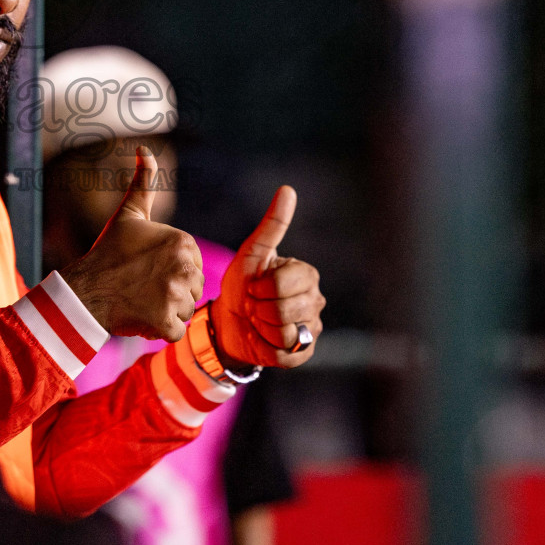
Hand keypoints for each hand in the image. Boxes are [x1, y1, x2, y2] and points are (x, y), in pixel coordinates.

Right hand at [60, 147, 204, 341]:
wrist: (84, 289)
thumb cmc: (108, 252)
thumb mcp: (129, 214)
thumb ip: (143, 182)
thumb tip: (144, 149)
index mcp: (183, 242)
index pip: (193, 265)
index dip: (171, 271)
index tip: (148, 269)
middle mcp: (184, 267)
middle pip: (193, 289)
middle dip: (172, 292)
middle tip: (143, 287)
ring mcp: (175, 296)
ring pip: (186, 310)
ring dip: (166, 312)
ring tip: (141, 301)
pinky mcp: (166, 323)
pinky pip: (176, 332)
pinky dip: (160, 330)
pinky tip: (141, 317)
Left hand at [211, 185, 323, 369]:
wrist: (228, 321)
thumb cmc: (242, 284)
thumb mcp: (252, 253)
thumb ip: (272, 225)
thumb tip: (288, 189)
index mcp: (307, 275)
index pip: (284, 283)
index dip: (259, 286)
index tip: (254, 285)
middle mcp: (316, 302)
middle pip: (283, 309)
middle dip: (259, 307)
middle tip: (255, 305)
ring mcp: (312, 329)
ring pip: (284, 332)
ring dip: (261, 327)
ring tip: (259, 321)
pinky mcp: (303, 354)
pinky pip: (284, 354)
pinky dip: (265, 347)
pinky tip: (263, 339)